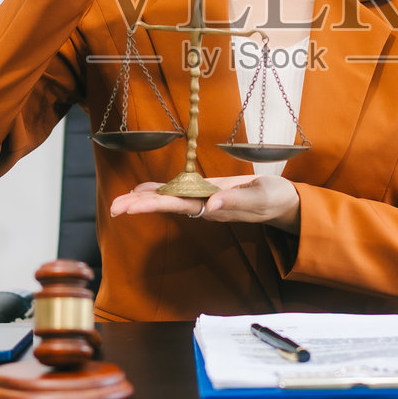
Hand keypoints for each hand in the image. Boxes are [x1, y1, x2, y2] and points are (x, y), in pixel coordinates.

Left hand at [110, 174, 300, 233]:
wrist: (284, 201)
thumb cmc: (274, 199)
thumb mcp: (260, 199)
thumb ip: (236, 202)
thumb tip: (210, 206)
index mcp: (214, 208)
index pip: (179, 206)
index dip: (155, 205)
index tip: (132, 207)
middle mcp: (204, 206)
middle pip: (168, 206)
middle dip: (141, 206)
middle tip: (113, 207)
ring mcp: (205, 201)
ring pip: (170, 200)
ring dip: (145, 200)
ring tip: (119, 200)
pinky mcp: (207, 193)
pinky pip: (180, 192)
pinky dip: (160, 190)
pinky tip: (143, 189)